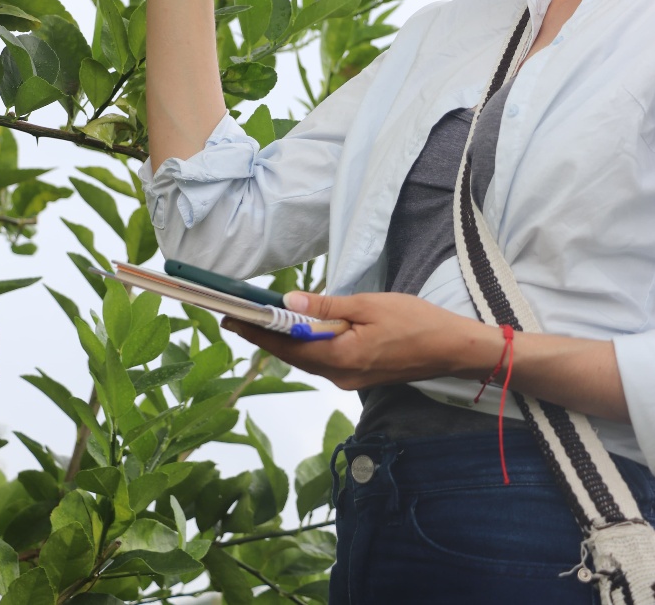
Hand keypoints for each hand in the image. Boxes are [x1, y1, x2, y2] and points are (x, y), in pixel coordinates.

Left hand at [222, 290, 492, 389]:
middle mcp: (339, 375)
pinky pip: (324, 359)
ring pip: (308, 359)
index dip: (256, 333)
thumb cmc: (416, 321)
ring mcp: (349, 378)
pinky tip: (301, 330)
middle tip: (239, 315)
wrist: (453, 348)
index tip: (231, 319)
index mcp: (340, 357)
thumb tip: (288, 304)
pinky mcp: (360, 374)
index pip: (286, 346)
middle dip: (265, 336)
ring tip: (262, 320)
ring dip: (285, 341)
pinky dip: (307, 345)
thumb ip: (327, 307)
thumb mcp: (369, 305)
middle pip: (293, 355)